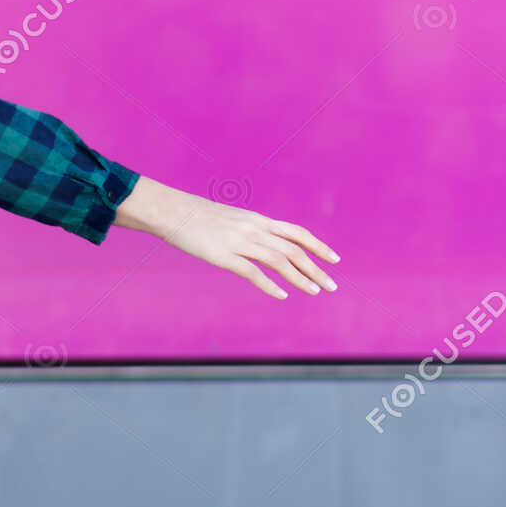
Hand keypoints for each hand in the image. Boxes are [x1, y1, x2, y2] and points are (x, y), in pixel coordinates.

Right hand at [113, 176, 339, 299]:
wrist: (172, 211)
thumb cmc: (196, 216)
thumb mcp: (230, 219)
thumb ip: (248, 230)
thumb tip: (260, 241)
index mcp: (257, 220)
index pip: (297, 233)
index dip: (318, 246)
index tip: (334, 259)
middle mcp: (254, 229)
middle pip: (294, 250)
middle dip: (316, 268)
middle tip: (332, 286)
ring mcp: (240, 242)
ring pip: (280, 261)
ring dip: (301, 278)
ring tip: (315, 292)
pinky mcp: (224, 255)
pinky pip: (253, 272)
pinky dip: (270, 285)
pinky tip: (282, 295)